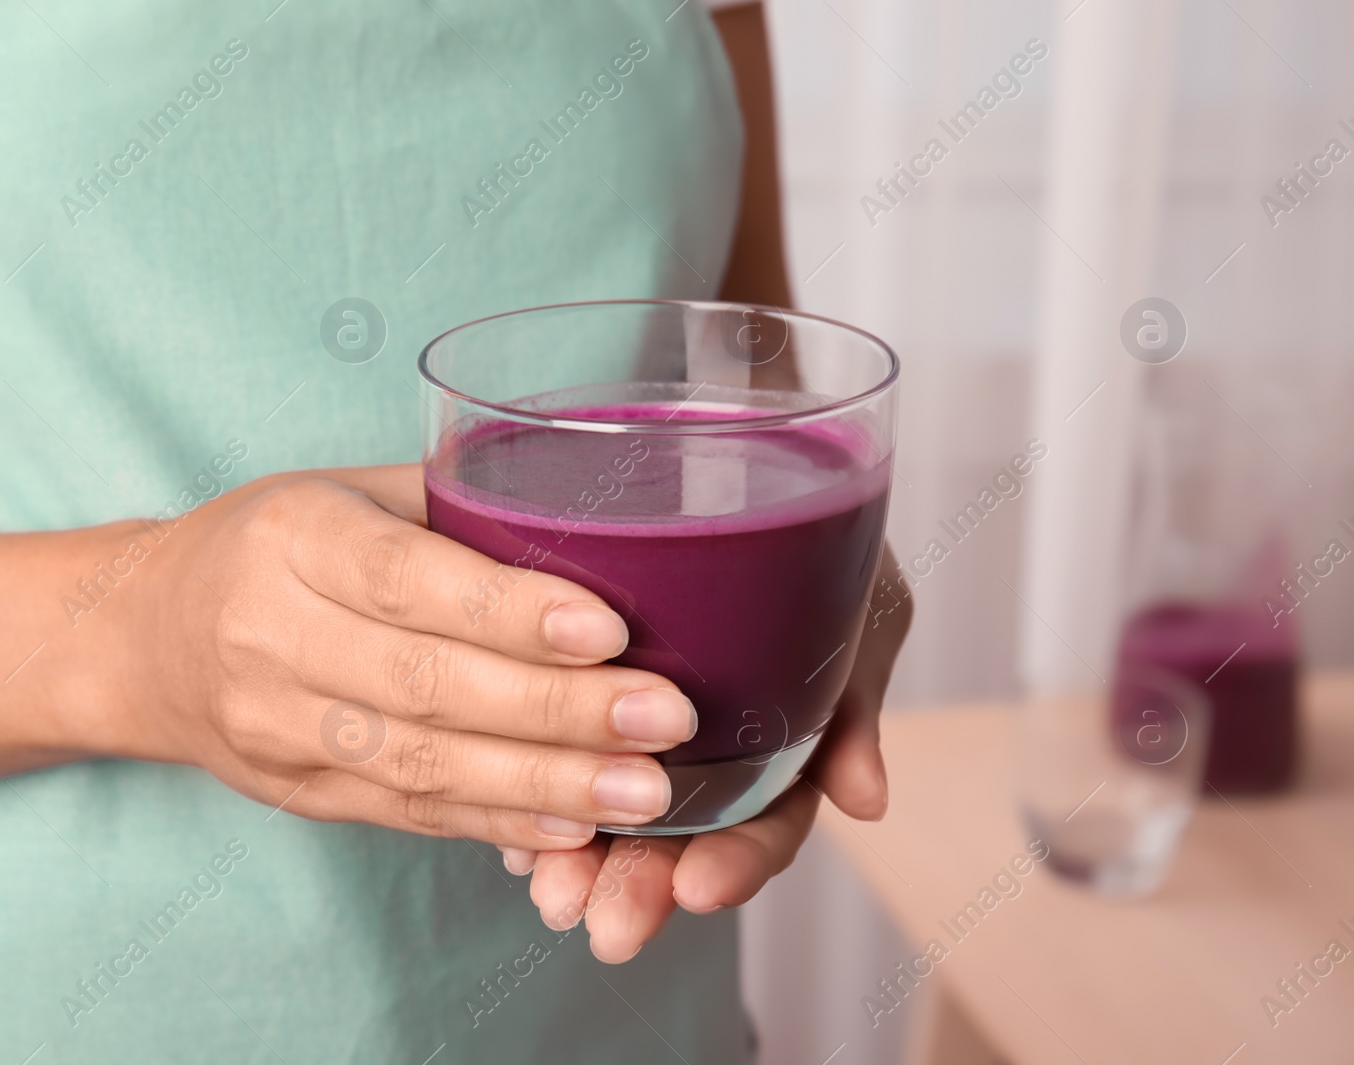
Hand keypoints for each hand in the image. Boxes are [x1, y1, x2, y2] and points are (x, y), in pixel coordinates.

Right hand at [118, 465, 697, 850]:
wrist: (140, 636)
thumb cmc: (270, 542)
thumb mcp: (346, 491)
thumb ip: (455, 508)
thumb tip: (601, 529)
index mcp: (292, 538)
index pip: (408, 581)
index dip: (511, 612)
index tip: (613, 631)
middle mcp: (270, 636)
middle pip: (426, 685)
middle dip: (557, 709)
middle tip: (666, 719)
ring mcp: (276, 728)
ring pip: (420, 765)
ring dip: (542, 783)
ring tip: (644, 791)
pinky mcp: (296, 792)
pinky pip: (405, 813)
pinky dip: (496, 823)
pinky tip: (574, 825)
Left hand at [500, 545, 911, 961]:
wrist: (733, 451)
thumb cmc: (808, 530)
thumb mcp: (856, 599)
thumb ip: (855, 696)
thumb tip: (867, 805)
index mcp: (782, 739)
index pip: (769, 819)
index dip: (739, 859)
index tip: (698, 888)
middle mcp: (712, 746)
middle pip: (681, 832)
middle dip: (646, 885)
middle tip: (610, 928)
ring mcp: (645, 726)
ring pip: (613, 806)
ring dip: (585, 859)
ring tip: (550, 894)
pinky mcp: (579, 693)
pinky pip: (556, 753)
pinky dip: (537, 796)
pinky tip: (512, 831)